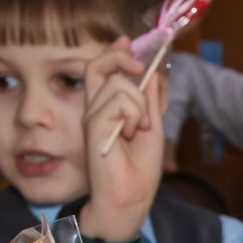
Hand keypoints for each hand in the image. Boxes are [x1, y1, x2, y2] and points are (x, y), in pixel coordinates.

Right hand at [78, 37, 167, 242]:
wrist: (129, 199)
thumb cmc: (138, 170)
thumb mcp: (151, 127)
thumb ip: (148, 100)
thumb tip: (151, 70)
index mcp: (108, 108)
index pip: (104, 69)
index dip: (116, 51)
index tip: (129, 43)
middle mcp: (95, 108)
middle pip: (98, 64)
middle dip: (121, 57)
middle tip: (139, 68)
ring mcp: (92, 116)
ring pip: (118, 85)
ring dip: (138, 106)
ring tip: (136, 130)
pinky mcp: (92, 125)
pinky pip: (119, 101)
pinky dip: (133, 116)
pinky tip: (129, 135)